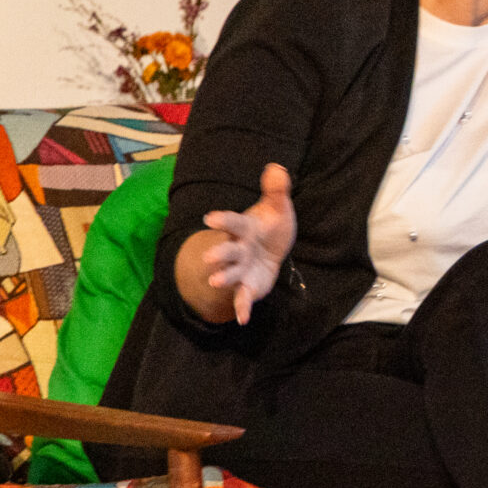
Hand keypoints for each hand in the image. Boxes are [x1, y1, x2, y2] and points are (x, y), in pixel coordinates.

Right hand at [198, 164, 296, 324]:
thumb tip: (277, 168)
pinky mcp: (247, 287)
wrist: (269, 251)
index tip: (210, 218)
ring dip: (223, 278)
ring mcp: (240, 269)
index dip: (223, 220)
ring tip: (216, 282)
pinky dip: (242, 308)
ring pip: (230, 274)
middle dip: (219, 254)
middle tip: (209, 258)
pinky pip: (243, 298)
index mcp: (244, 228)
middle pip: (227, 251)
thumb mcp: (277, 207)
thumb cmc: (269, 226)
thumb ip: (277, 190)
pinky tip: (242, 319)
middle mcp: (238, 249)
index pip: (233, 222)